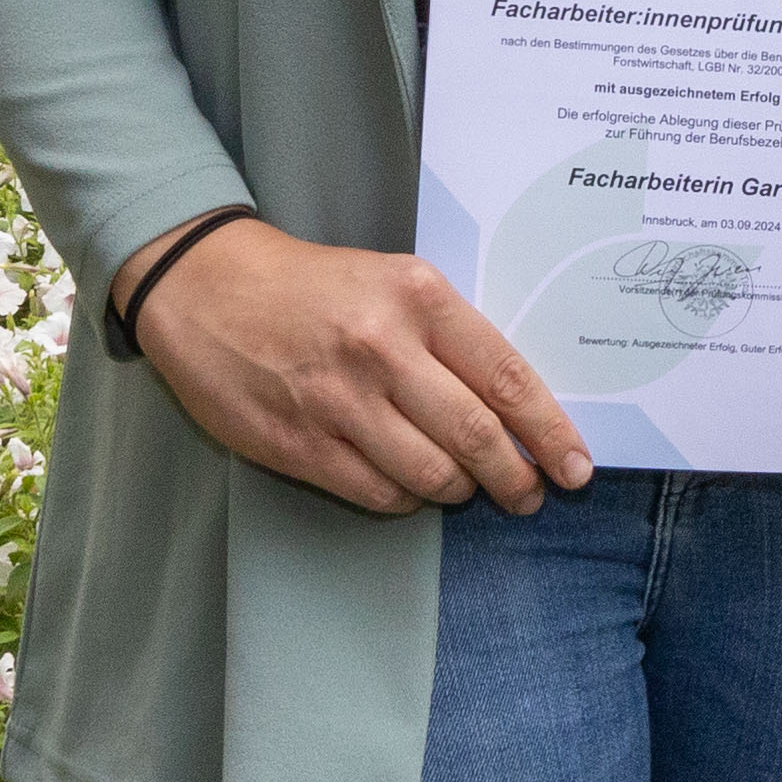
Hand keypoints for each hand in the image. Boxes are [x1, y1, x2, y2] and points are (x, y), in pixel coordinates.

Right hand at [118, 217, 592, 517]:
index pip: (507, 379)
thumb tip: (512, 405)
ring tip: (466, 489)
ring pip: (432, 477)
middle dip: (517, 478)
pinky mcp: (301, 445)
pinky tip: (408, 486)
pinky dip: (406, 500)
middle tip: (530, 494)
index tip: (576, 465)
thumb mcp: (391, 281)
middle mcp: (383, 350)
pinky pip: (379, 495)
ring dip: (460, 493)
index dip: (550, 432)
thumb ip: (448, 335)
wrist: (205, 287)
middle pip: (477, 438)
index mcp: (417, 299)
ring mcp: (340, 403)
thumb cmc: (312, 286)